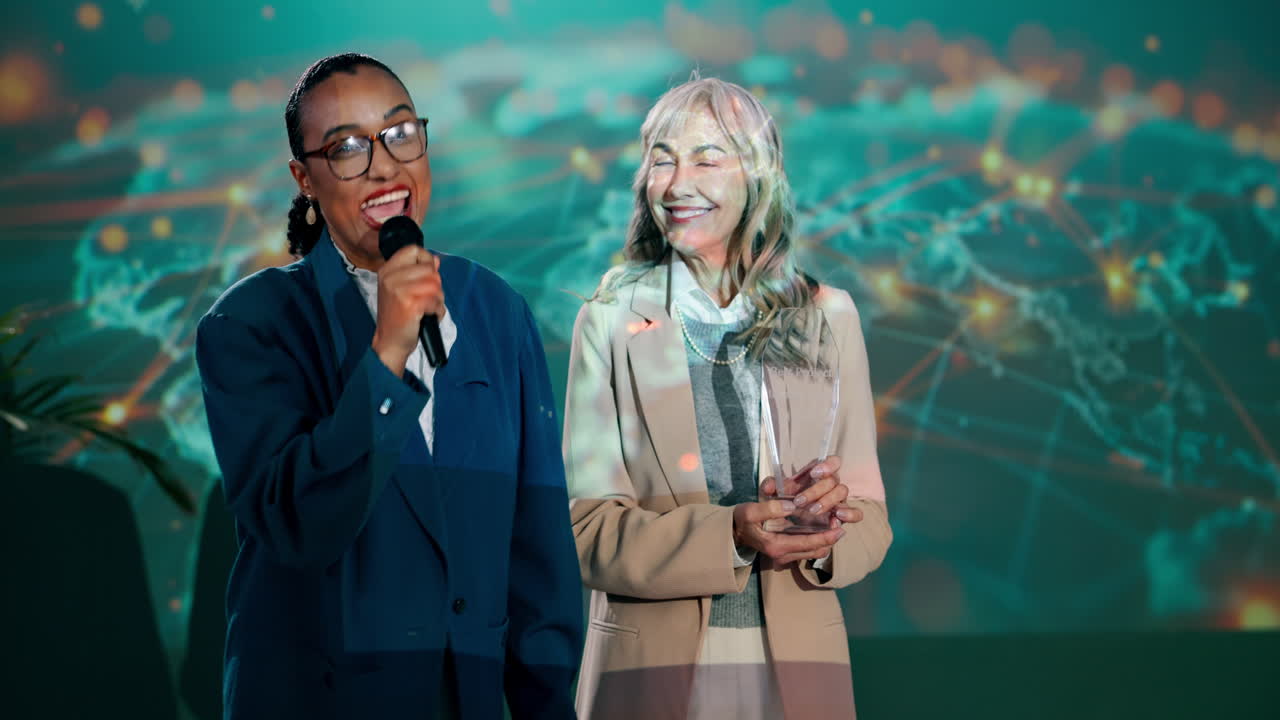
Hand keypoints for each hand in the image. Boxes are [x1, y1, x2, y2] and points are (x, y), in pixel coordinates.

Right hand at [371, 245, 442, 376]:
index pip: (414, 250)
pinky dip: (437, 311)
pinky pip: (436, 301)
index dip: (427, 260)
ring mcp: (399, 290)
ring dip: (438, 299)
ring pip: (435, 285)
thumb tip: (435, 260)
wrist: (389, 341)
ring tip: (427, 308)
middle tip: (426, 299)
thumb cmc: (398, 316)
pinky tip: (427, 316)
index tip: (427, 275)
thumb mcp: (401, 289)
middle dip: (435, 285)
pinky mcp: (410, 304)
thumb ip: (417, 272)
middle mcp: (391, 277)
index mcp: (387, 270)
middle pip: (430, 269)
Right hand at [732, 499, 844, 565]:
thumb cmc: (741, 520)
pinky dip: (819, 542)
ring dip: (826, 542)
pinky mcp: (786, 552)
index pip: (807, 544)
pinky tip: (824, 528)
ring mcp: (785, 556)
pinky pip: (808, 550)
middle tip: (841, 524)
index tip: (840, 528)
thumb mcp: (750, 511)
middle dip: (831, 540)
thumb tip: (791, 505)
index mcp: (776, 546)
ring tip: (836, 525)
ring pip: (814, 553)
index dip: (826, 537)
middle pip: (815, 552)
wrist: (733, 532)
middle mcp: (783, 555)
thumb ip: (770, 508)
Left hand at [762, 455, 862, 529]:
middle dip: (817, 490)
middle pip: (834, 480)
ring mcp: (837, 500)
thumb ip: (768, 487)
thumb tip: (770, 486)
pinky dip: (850, 514)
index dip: (828, 465)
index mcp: (817, 474)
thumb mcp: (771, 495)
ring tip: (813, 510)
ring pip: (843, 493)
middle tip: (800, 502)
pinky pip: (856, 513)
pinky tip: (837, 517)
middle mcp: (830, 485)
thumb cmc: (781, 503)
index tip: (814, 473)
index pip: (833, 462)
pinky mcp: (841, 516)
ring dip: (828, 501)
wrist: (782, 524)